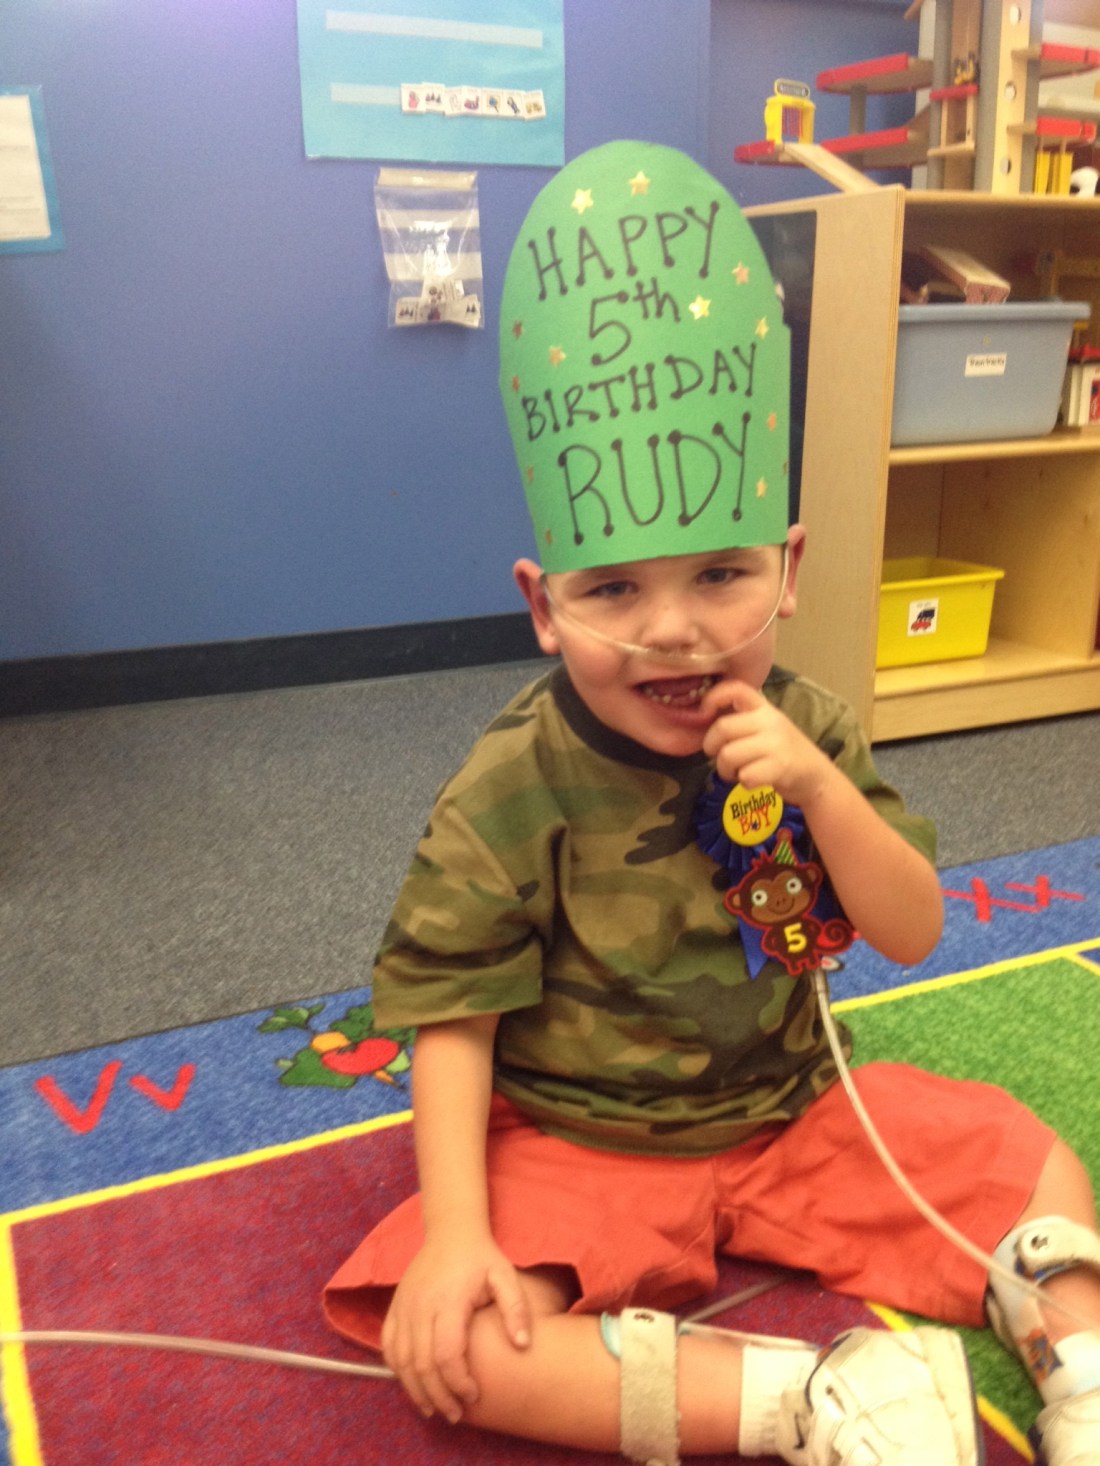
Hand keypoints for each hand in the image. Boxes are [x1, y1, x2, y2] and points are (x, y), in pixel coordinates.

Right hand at [381, 1230, 531, 1423]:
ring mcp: (403, 1307)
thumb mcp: (505, 1275)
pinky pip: (389, 1346)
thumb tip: (523, 1345)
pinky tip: (414, 1384)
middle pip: (421, 1364)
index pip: (447, 1354)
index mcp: (448, 1301)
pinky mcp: (394, 1307)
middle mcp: (420, 1306)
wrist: (450, 1231)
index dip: (458, 1382)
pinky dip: (398, 1370)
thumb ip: (516, 1308)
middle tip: (455, 1415)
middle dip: (438, 1396)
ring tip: (434, 1409)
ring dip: (415, 1390)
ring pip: (401, 1360)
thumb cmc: (481, 1257)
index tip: (474, 1396)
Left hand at [700, 679, 831, 808]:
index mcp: (763, 708)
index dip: (713, 697)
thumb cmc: (782, 751)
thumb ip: (740, 721)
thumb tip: (702, 720)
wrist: (816, 776)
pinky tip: (754, 780)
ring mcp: (776, 743)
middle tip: (720, 757)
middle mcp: (770, 721)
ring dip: (725, 770)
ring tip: (737, 772)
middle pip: (722, 728)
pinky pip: (745, 775)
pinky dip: (744, 782)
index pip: (736, 689)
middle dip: (712, 748)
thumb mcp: (765, 727)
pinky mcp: (780, 766)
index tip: (704, 713)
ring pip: (728, 755)